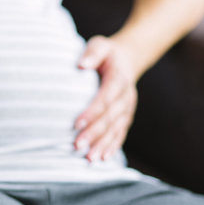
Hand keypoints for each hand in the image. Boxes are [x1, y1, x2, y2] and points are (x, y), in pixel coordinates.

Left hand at [74, 35, 138, 161]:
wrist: (126, 59)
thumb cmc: (106, 53)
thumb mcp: (100, 45)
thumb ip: (92, 53)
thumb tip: (81, 64)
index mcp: (118, 79)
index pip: (105, 98)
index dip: (92, 112)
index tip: (76, 124)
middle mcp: (126, 96)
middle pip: (110, 118)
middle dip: (94, 133)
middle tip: (76, 146)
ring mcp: (127, 108)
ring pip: (116, 129)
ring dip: (103, 145)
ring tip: (89, 159)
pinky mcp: (126, 116)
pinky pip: (121, 133)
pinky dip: (113, 146)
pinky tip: (103, 158)